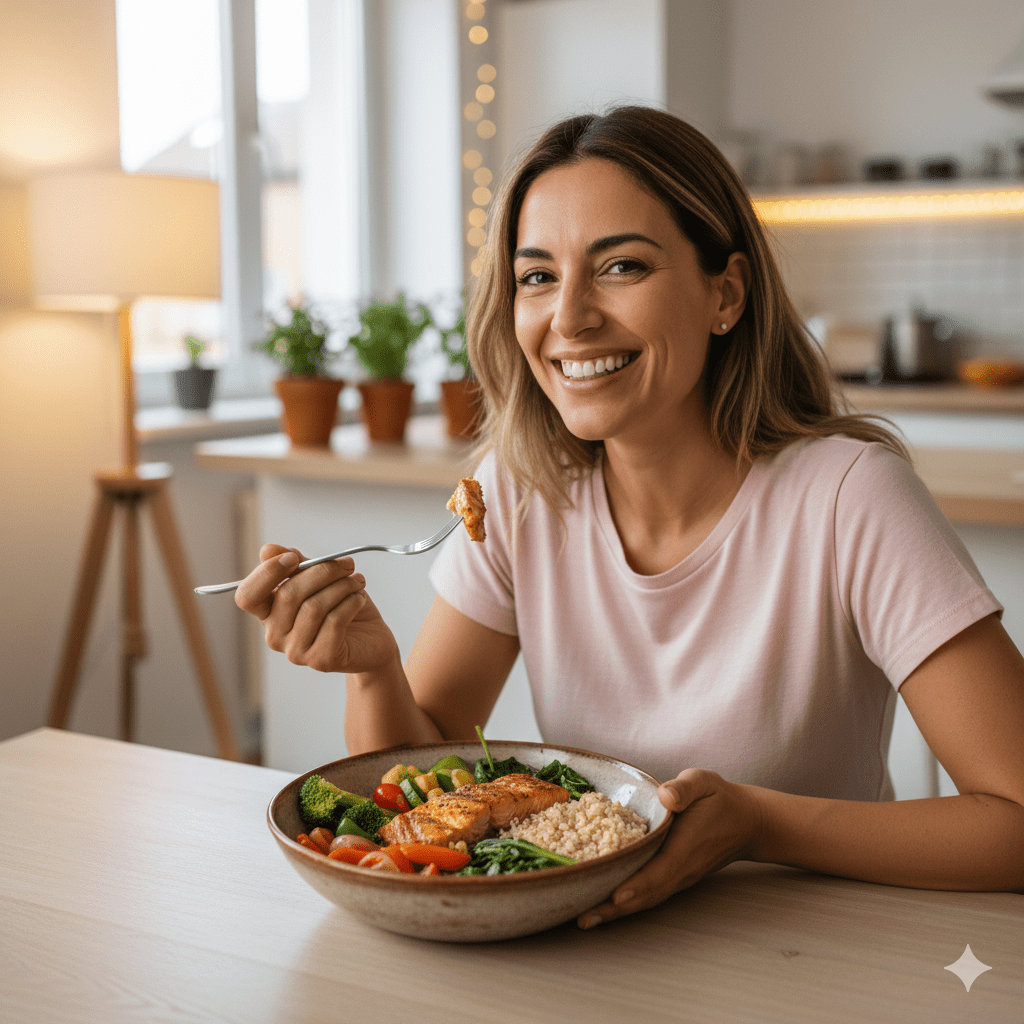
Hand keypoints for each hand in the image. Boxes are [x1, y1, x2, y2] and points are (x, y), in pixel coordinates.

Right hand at [234, 543, 398, 673]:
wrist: (371, 641)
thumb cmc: (342, 607)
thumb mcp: (321, 580)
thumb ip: (297, 565)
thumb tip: (267, 549)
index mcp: (269, 613)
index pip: (248, 596)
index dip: (266, 573)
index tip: (294, 557)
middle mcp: (276, 635)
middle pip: (288, 595)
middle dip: (322, 571)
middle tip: (347, 564)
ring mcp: (296, 651)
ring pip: (314, 607)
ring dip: (342, 586)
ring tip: (357, 581)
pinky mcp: (321, 660)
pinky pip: (334, 622)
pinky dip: (351, 603)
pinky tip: (359, 599)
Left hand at [578, 768, 762, 929]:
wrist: (746, 822)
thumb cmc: (719, 799)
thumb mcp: (704, 782)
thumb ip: (684, 788)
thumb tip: (665, 796)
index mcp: (685, 847)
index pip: (659, 871)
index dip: (637, 885)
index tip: (614, 896)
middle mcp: (681, 869)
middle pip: (646, 894)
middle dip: (615, 908)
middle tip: (582, 919)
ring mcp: (678, 877)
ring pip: (646, 899)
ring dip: (617, 911)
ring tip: (585, 919)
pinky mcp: (674, 877)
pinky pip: (650, 893)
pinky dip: (627, 903)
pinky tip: (605, 904)